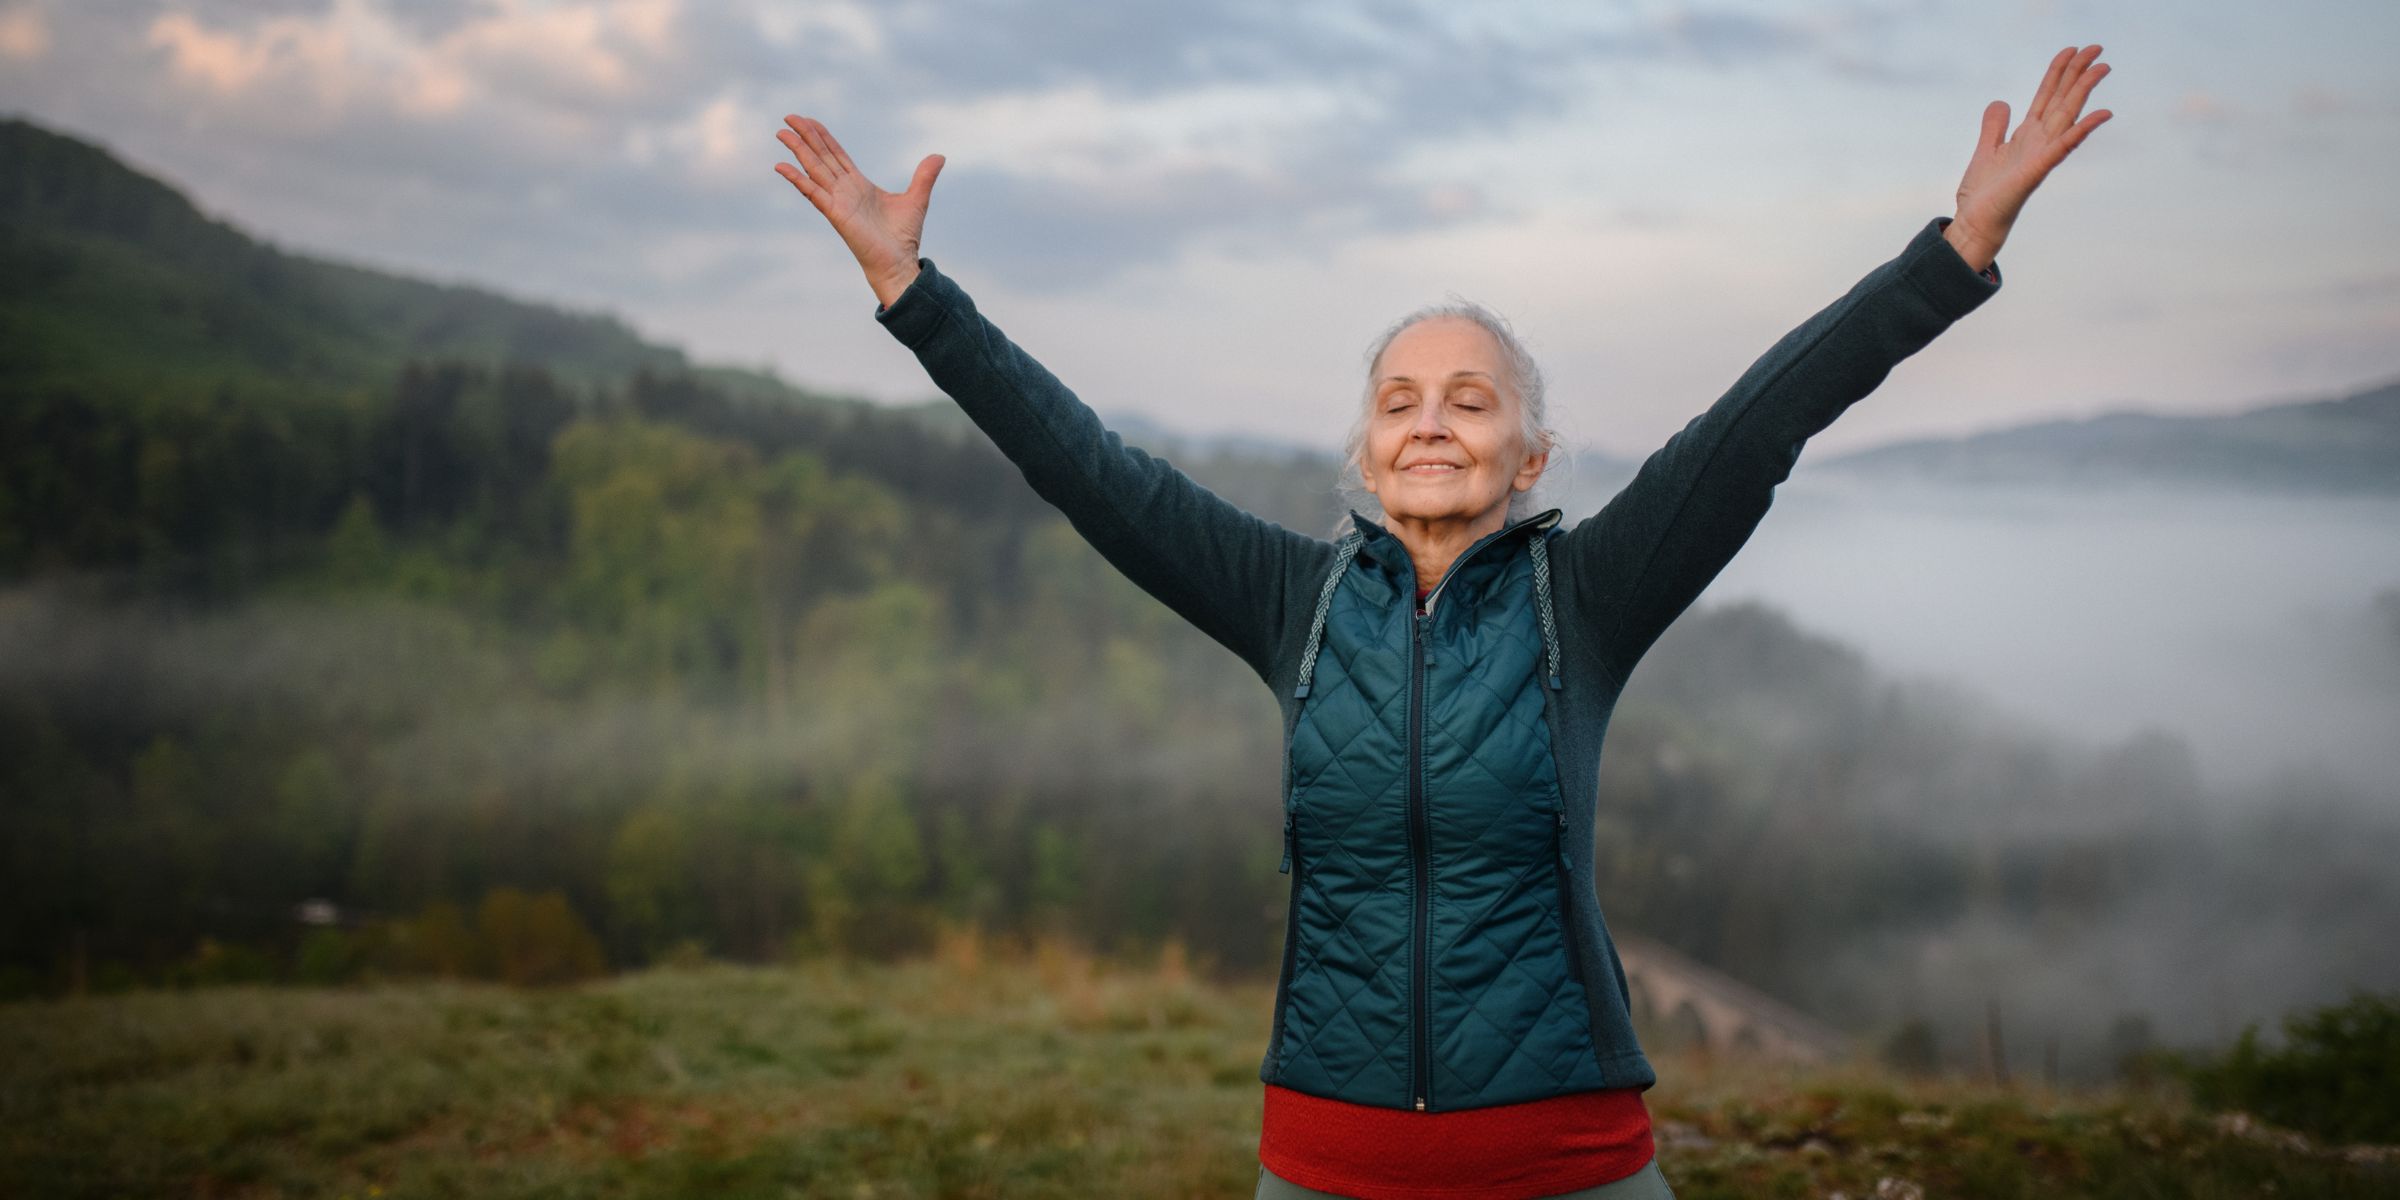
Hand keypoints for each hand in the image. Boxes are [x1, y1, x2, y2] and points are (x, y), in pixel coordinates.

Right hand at [774, 115, 944, 307]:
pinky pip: (813, 193)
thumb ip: (924, 177)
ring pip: (813, 169)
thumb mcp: (917, 199)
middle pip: (821, 156)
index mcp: (858, 184)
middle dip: (805, 137)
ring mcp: (838, 201)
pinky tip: (781, 166)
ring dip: (798, 151)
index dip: (822, 137)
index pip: (836, 155)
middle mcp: (844, 190)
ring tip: (781, 133)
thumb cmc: (903, 237)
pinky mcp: (835, 214)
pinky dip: (797, 179)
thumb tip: (939, 156)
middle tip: (789, 117)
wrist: (899, 263)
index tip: (808, 121)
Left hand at [1944, 45, 2113, 272]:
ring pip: (2066, 115)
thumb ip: (1994, 127)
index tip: (2072, 49)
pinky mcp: (2037, 171)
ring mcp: (2041, 155)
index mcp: (2026, 135)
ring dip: (2084, 91)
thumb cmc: (1983, 195)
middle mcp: (2038, 142)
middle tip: (2098, 47)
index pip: (2046, 96)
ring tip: (2102, 67)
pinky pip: (2064, 146)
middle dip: (2078, 73)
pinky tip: (2103, 113)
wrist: (1975, 224)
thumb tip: (2002, 102)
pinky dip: (2083, 129)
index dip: (2058, 72)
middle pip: (2062, 99)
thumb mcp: (1985, 151)